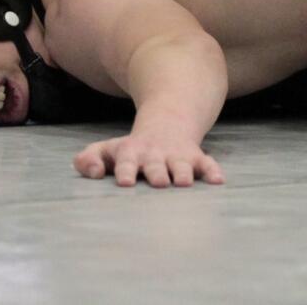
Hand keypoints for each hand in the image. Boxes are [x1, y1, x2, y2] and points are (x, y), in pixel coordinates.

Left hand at [73, 132, 223, 187]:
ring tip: (183, 184)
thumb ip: (88, 159)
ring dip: (182, 173)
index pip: (125, 161)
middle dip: (157, 173)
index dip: (125, 170)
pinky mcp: (195, 158)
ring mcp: (176, 156)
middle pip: (155, 164)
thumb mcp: (107, 149)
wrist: (167, 123)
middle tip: (158, 183)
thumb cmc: (132, 148)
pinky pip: (206, 163)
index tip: (124, 182)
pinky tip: (218, 180)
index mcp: (131, 153)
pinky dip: (212, 171)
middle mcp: (155, 155)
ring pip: (181, 165)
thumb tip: (93, 172)